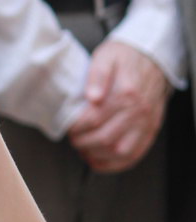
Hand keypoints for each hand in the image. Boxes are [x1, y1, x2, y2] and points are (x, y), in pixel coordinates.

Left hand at [67, 39, 170, 171]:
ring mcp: (146, 123)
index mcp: (126, 93)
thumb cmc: (126, 57)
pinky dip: (115, 164)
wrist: (152, 56)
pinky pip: (134, 156)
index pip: (94, 120)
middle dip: (83, 143)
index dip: (76, 128)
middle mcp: (138, 111)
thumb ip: (97, 75)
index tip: (69, 127)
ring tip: (84, 150)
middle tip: (74, 139)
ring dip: (97, 156)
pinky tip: (100, 161)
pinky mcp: (150, 130)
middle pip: (105, 139)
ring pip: (119, 152)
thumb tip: (92, 97)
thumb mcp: (106, 57)